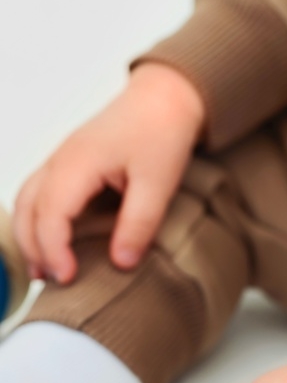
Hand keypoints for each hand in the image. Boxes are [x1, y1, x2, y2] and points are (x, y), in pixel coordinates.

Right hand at [12, 62, 204, 282]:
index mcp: (78, 163)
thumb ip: (139, 224)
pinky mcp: (69, 164)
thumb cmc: (161, 134)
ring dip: (30, 236)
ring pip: (27, 201)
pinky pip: (39, 194)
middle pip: (27, 209)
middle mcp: (60, 160)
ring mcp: (61, 160)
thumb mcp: (157, 184)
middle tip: (53, 281)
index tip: (67, 277)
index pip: (50, 213)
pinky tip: (52, 241)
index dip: (53, 249)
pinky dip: (37, 220)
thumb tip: (121, 263)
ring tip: (45, 270)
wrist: (164, 100)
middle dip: (34, 248)